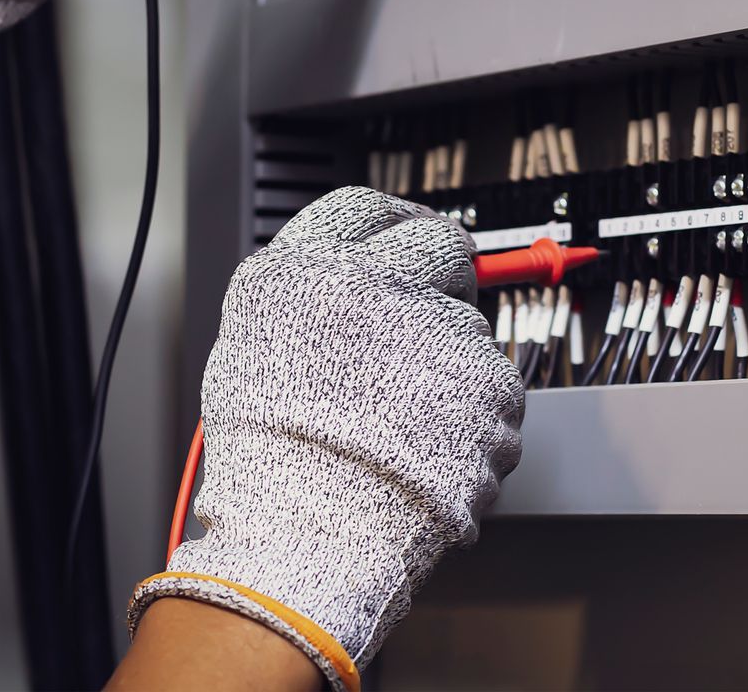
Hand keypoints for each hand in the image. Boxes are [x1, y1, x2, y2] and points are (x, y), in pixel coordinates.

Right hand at [130, 188, 524, 691]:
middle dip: (442, 276)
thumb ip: (310, 304)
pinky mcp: (488, 380)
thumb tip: (354, 287)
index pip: (363, 209)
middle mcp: (373, 284)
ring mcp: (437, 329)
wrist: (307, 538)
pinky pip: (494, 388)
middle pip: (435, 244)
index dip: (392, 219)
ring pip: (468, 327)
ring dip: (452, 364)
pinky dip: (476, 418)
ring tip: (405, 423)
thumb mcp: (253, 353)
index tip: (408, 228)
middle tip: (426, 325)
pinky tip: (432, 449)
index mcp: (304, 272)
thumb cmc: (271, 467)